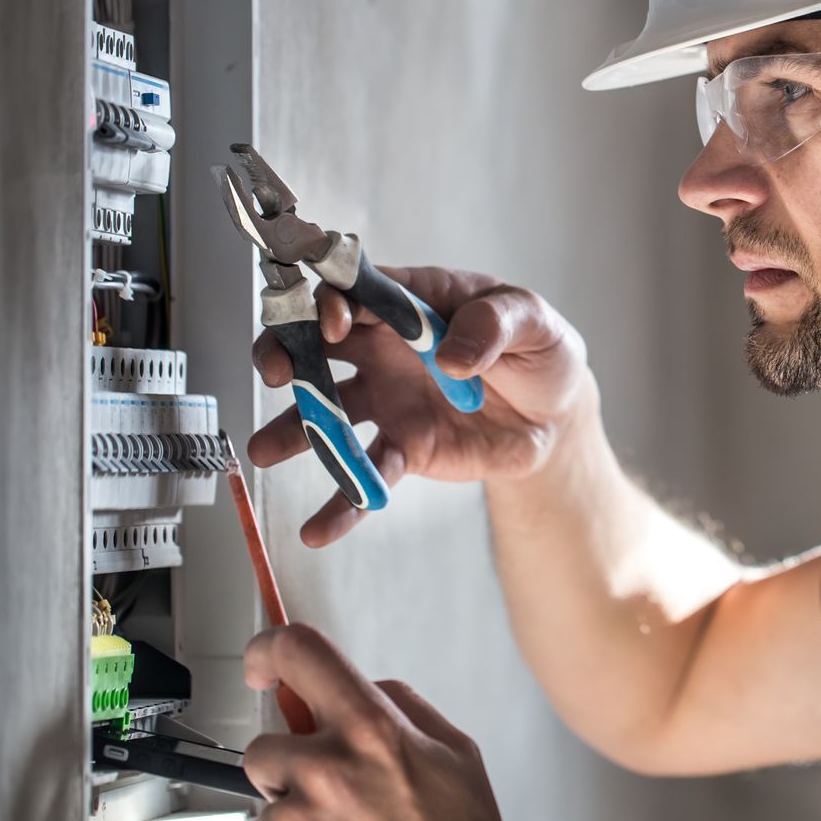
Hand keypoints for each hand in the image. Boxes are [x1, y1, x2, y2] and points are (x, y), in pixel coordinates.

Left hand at [243, 625, 519, 820]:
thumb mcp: (455, 752)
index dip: (270, 649)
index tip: (264, 661)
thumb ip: (402, 708)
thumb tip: (364, 688)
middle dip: (292, 761)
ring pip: (268, 800)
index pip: (299, 653)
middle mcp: (326, 772)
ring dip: (297, 812)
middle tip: (335, 787)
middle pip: (266, 744)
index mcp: (372, 730)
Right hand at [248, 266, 594, 545]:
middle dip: (284, 350)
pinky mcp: (402, 449)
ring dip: (290, 428)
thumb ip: (495, 325)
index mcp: (413, 301)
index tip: (334, 323)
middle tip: (274, 370)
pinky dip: (341, 503)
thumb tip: (449, 356)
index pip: (357, 290)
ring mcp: (387, 400)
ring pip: (324, 412)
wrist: (556, 416)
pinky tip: (318, 529)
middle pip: (316, 343)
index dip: (335, 301)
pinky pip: (364, 476)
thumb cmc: (540, 350)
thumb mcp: (533, 321)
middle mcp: (385, 348)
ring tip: (264, 449)